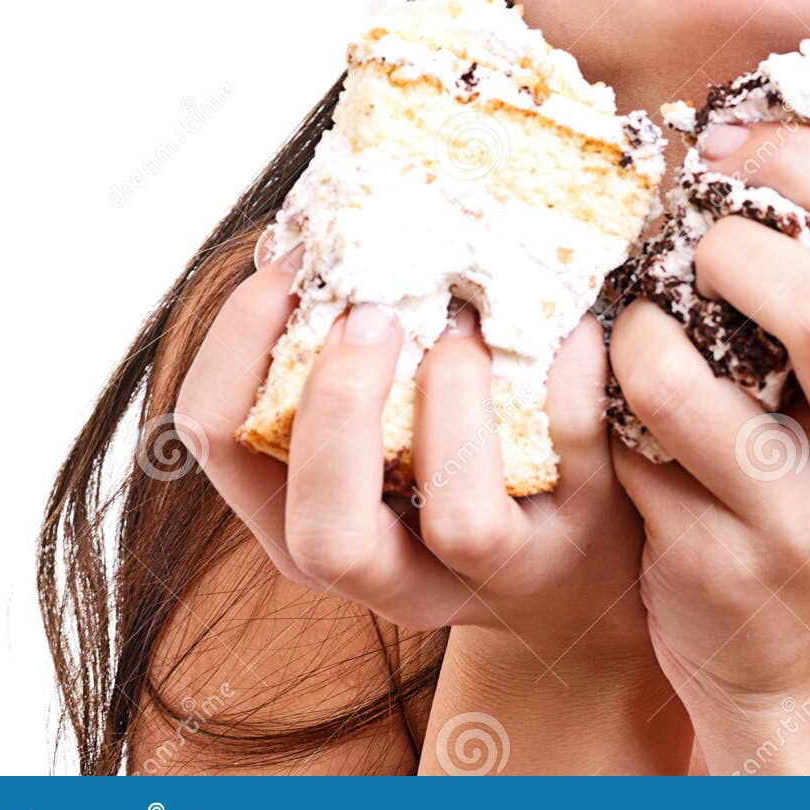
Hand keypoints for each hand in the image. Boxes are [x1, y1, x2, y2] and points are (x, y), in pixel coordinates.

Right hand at [176, 248, 650, 668]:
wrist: (584, 554)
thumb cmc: (453, 462)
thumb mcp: (374, 422)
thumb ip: (332, 351)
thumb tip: (302, 236)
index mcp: (310, 525)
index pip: (221, 444)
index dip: (238, 344)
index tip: (289, 263)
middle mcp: (395, 573)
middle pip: (327, 535)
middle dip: (338, 406)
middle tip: (372, 313)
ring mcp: (499, 567)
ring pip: (462, 520)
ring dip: (455, 397)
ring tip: (465, 320)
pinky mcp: (588, 526)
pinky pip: (572, 442)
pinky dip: (563, 362)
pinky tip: (557, 314)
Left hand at [609, 121, 809, 719]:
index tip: (739, 147)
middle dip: (730, 243)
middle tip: (692, 234)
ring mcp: (808, 521)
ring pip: (685, 383)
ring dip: (637, 326)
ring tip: (638, 315)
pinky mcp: (720, 565)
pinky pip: (630, 449)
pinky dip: (606, 400)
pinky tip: (619, 392)